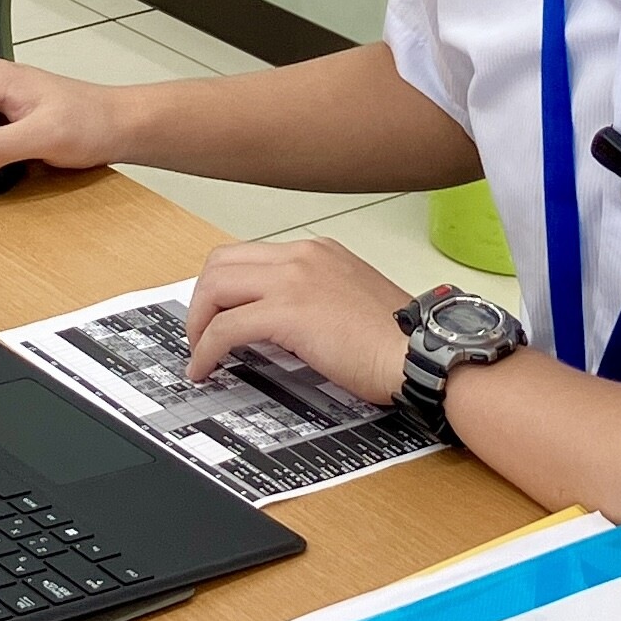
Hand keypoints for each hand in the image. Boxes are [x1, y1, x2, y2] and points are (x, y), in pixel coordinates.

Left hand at [183, 237, 410, 404]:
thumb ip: (311, 299)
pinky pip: (225, 327)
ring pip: (216, 288)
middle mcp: (302, 256)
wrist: (422, 354)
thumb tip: (273, 324)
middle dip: (201, 301)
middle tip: (199, 333)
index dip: (222, 287)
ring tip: (199, 353)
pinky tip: (205, 369)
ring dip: (197, 323)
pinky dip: (206, 349)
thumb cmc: (396, 341)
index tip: (215, 313)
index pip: (248, 255)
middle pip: (221, 263)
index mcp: (318, 251)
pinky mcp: (288, 312)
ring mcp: (294, 280)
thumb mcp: (349, 300)